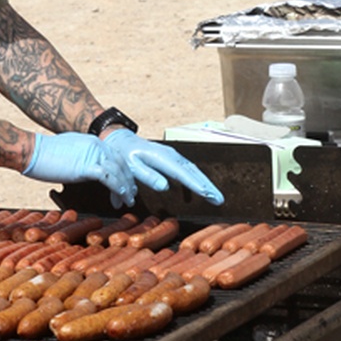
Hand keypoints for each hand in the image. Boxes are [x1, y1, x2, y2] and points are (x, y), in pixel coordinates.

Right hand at [25, 132, 136, 205]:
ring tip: (128, 201)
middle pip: (121, 163)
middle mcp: (96, 145)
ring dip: (126, 188)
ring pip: (118, 172)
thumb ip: (81, 157)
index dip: (123, 171)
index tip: (126, 183)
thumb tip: (86, 169)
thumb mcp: (69, 151)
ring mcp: (92, 155)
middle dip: (128, 180)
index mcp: (92, 141)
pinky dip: (118, 189)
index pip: (115, 156)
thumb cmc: (43, 154)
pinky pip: (109, 179)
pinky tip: (121, 197)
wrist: (31, 150)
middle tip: (131, 194)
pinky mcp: (86, 167)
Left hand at [103, 128, 223, 204]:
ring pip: (193, 170)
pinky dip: (197, 179)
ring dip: (205, 183)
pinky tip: (200, 191)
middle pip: (193, 171)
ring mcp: (173, 156)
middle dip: (207, 186)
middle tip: (219, 199)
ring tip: (216, 198)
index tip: (207, 194)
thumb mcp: (131, 165)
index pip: (181, 173)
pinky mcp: (172, 159)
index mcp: (160, 157)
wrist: (122, 140)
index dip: (195, 184)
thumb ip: (147, 176)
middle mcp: (170, 155)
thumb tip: (165, 187)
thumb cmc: (124, 154)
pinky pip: (187, 170)